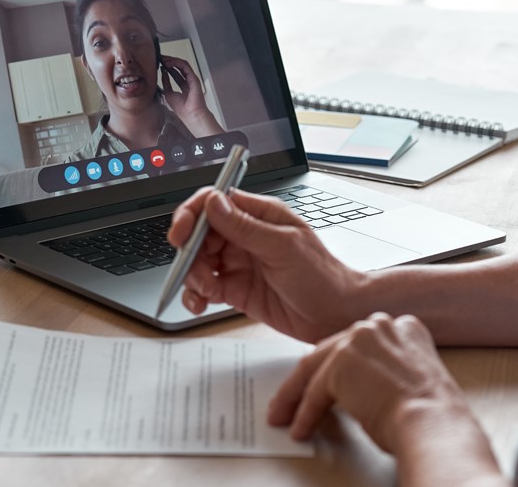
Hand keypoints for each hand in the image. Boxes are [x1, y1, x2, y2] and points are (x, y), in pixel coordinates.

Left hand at [159, 55, 224, 135]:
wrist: (190, 114)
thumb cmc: (183, 109)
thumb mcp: (168, 93)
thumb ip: (166, 82)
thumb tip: (163, 73)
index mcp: (183, 86)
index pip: (175, 73)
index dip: (167, 67)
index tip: (160, 64)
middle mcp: (188, 81)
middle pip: (179, 67)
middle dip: (169, 61)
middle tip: (161, 59)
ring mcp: (192, 79)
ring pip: (182, 64)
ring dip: (172, 60)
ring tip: (164, 60)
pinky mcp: (194, 78)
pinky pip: (185, 66)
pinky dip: (176, 63)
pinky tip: (169, 63)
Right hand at [167, 188, 366, 341]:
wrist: (336, 314)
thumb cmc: (322, 276)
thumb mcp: (283, 247)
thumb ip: (244, 227)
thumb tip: (213, 203)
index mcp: (259, 215)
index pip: (215, 203)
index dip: (192, 215)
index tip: (181, 234)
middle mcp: (245, 236)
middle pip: (200, 234)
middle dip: (190, 252)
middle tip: (195, 271)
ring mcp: (239, 263)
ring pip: (198, 262)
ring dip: (193, 276)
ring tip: (206, 291)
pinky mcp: (235, 289)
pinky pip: (204, 287)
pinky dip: (196, 295)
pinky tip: (201, 303)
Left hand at [268, 313, 474, 454]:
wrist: (432, 423)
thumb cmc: (431, 415)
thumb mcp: (413, 379)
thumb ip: (387, 371)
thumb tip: (360, 389)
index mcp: (403, 327)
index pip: (359, 344)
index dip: (340, 363)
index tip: (327, 378)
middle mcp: (379, 326)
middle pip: (332, 351)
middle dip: (310, 378)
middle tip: (293, 398)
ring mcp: (358, 340)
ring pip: (316, 369)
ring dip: (296, 396)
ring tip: (285, 415)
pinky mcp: (340, 363)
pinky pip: (314, 393)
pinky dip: (304, 415)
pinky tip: (301, 429)